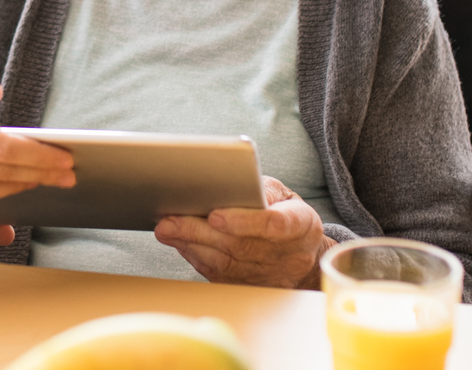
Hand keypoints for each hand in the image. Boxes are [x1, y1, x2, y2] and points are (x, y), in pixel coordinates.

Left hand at [153, 175, 333, 288]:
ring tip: (166, 229)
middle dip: (200, 232)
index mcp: (300, 225)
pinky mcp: (252, 287)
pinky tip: (179, 242)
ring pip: (226, 263)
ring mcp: (270, 275)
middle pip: (240, 246)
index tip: (215, 216)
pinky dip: (195, 257)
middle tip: (170, 222)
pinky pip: (220, 275)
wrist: (305, 255)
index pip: (273, 224)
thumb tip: (229, 185)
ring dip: (191, 245)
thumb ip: (260, 189)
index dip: (244, 222)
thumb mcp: (283, 194)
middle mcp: (287, 255)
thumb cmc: (286, 213)